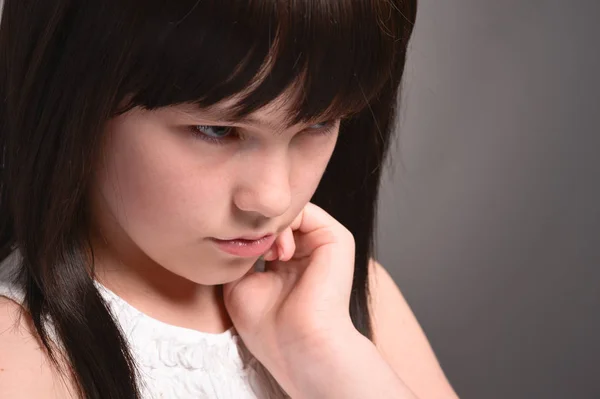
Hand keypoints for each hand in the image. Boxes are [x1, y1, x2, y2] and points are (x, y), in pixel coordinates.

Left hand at [222, 202, 357, 392]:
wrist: (299, 346)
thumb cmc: (269, 328)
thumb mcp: (239, 284)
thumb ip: (238, 255)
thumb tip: (230, 230)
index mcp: (288, 263)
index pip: (264, 229)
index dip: (244, 230)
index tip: (231, 247)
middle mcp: (307, 250)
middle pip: (276, 217)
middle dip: (256, 224)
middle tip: (247, 246)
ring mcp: (323, 243)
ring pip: (288, 211)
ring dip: (269, 224)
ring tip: (264, 252)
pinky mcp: (336, 238)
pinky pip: (306, 210)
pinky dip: (284, 221)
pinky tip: (277, 247)